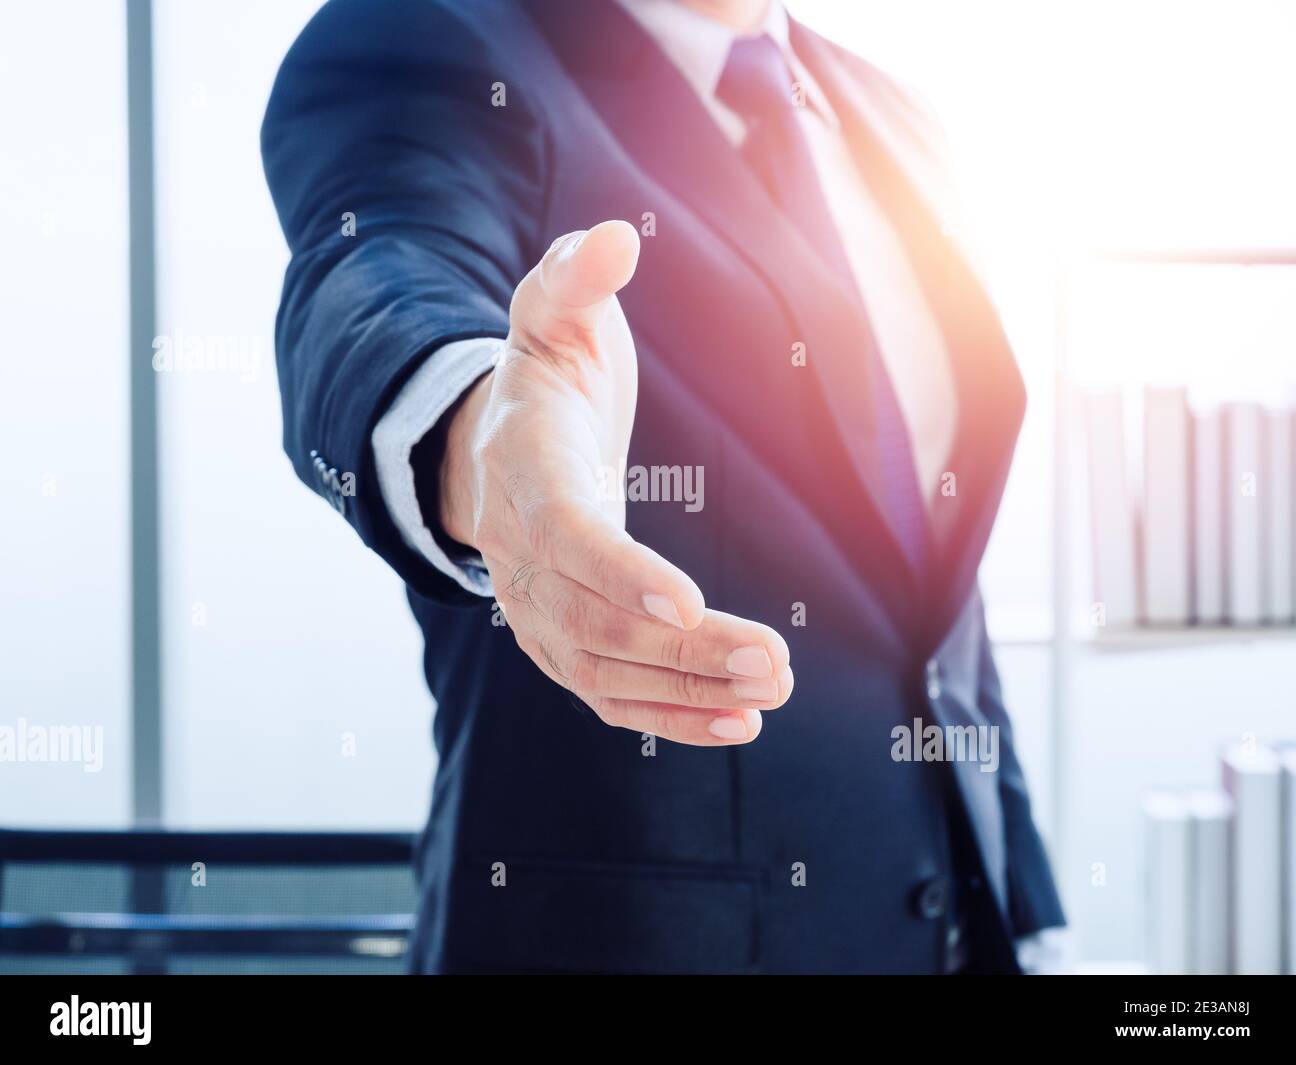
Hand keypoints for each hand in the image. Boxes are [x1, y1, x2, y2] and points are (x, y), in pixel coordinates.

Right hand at [438, 220, 792, 744]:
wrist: (497, 453)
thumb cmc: (542, 378)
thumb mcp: (550, 315)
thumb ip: (573, 279)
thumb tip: (612, 238)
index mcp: (522, 474)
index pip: (566, 536)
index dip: (620, 572)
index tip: (689, 601)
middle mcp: (519, 556)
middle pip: (597, 621)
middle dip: (686, 648)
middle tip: (777, 662)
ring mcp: (535, 609)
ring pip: (608, 671)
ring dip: (689, 689)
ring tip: (773, 692)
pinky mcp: (560, 642)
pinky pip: (610, 693)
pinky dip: (670, 713)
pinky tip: (737, 720)